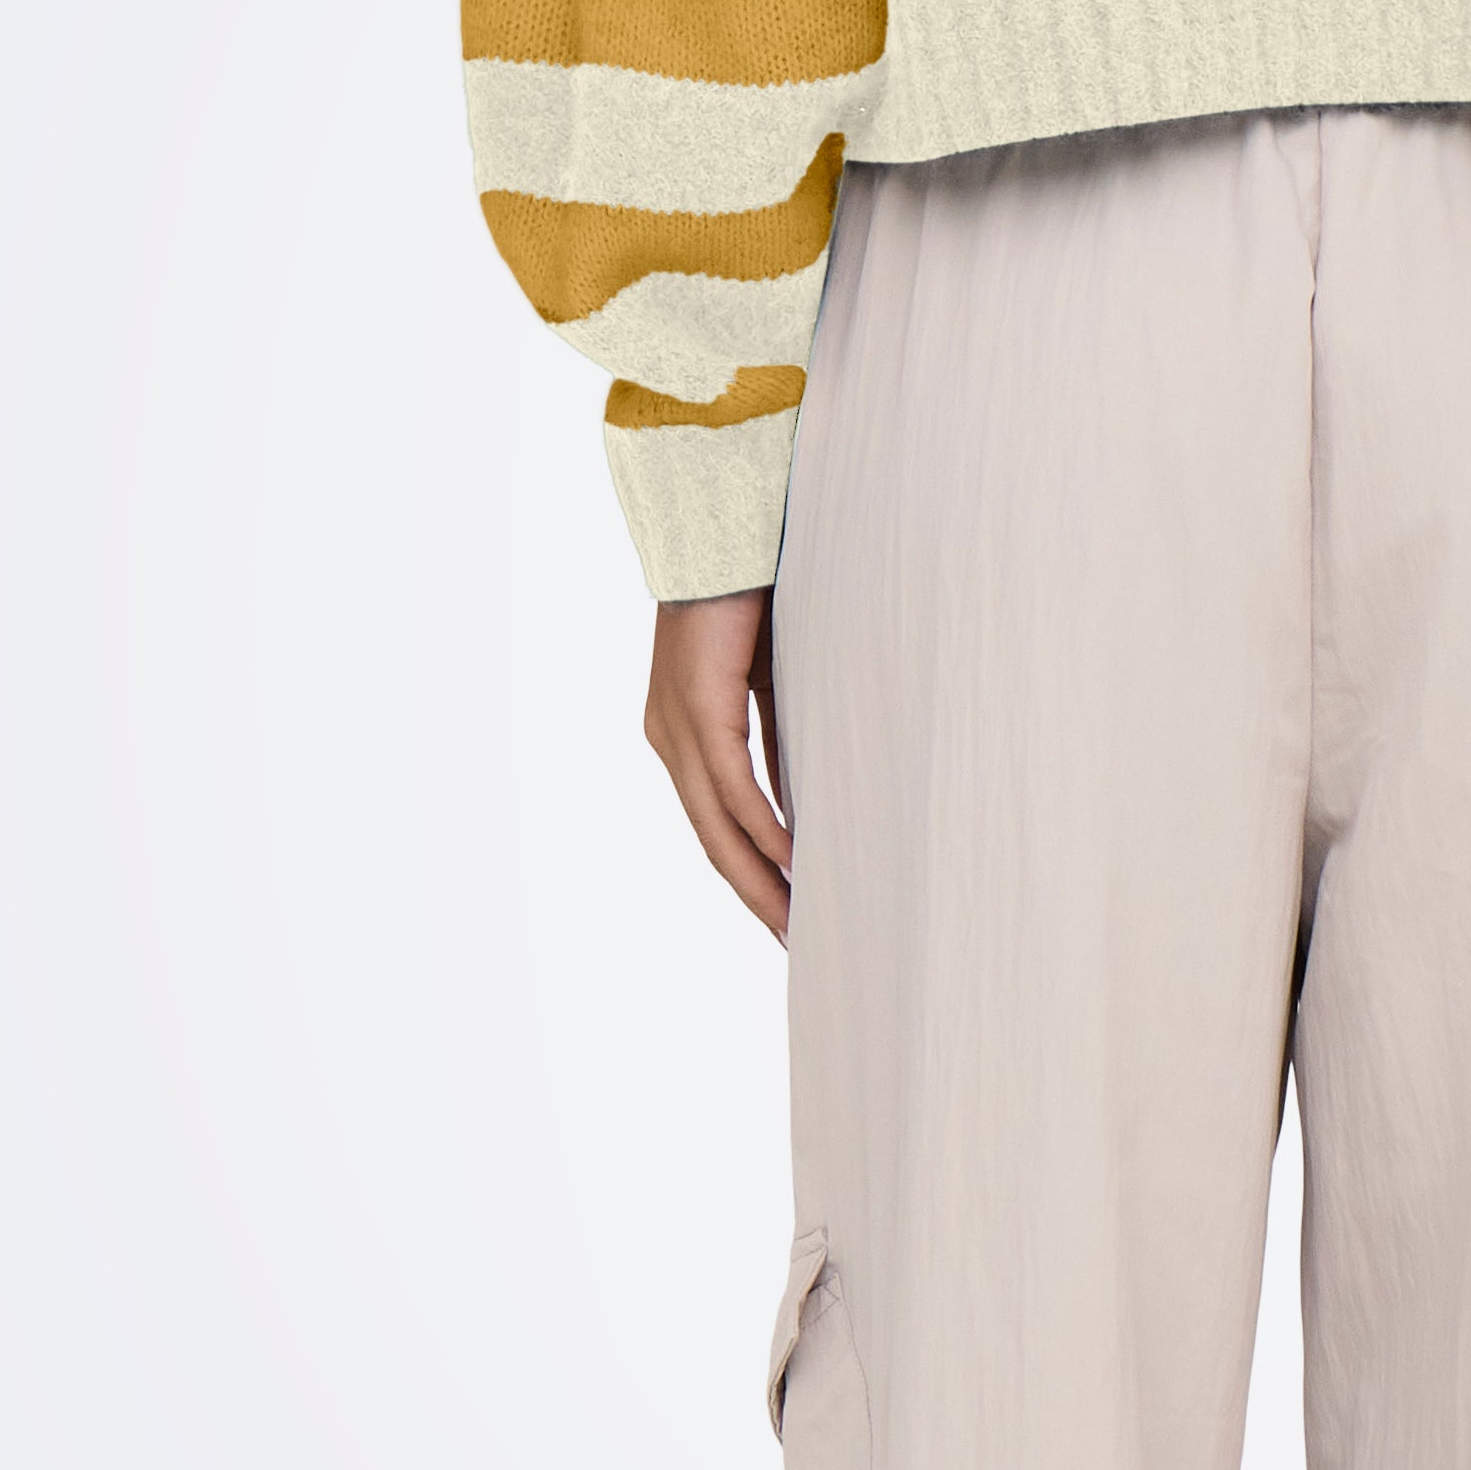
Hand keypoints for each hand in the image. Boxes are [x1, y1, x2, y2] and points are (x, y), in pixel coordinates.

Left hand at [644, 588, 790, 935]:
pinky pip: (732, 786)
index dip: (750, 871)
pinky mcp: (698, 708)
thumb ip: (776, 735)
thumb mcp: (767, 679)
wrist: (724, 530)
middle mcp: (669, 738)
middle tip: (794, 939)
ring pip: (717, 825)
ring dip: (759, 878)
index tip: (786, 909)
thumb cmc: (751, 593)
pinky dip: (763, 827)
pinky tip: (792, 860)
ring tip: (796, 919)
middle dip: (756, 894)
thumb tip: (802, 792)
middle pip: (711, 840)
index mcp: (681, 731)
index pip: (714, 821)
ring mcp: (677, 727)